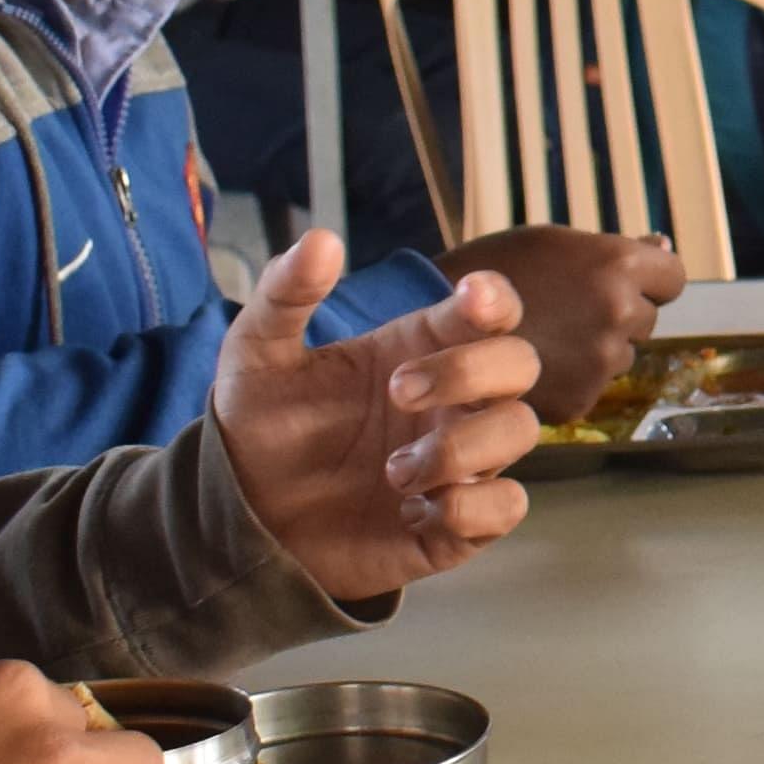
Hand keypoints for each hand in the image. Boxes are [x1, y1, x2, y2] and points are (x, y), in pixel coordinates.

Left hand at [207, 233, 543, 597]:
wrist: (242, 519)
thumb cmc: (262, 430)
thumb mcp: (257, 355)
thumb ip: (285, 295)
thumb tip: (323, 240)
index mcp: (419, 349)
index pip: (491, 310)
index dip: (495, 300)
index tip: (467, 298)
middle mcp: (453, 402)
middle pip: (520, 364)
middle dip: (468, 371)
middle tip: (396, 392)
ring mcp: (462, 462)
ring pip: (520, 431)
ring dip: (461, 448)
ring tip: (392, 472)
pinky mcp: (459, 524)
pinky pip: (508, 507)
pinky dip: (469, 508)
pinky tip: (411, 514)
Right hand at [438, 221, 682, 417]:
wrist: (436, 331)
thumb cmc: (494, 272)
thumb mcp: (553, 242)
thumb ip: (616, 249)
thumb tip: (664, 246)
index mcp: (617, 265)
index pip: (672, 277)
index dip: (650, 279)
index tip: (624, 281)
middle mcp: (619, 314)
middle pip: (646, 318)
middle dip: (619, 314)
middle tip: (568, 309)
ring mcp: (601, 361)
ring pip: (620, 355)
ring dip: (597, 348)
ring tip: (547, 336)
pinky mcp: (580, 399)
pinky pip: (593, 386)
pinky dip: (574, 379)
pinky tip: (538, 365)